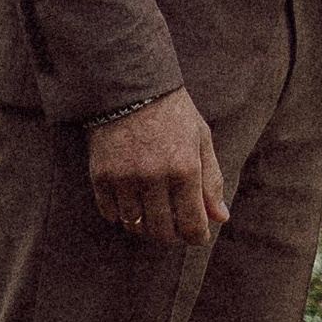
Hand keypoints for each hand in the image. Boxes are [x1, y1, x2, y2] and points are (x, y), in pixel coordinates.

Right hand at [87, 87, 226, 248]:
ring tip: (152, 213)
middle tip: (175, 226)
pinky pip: (110, 213)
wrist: (130, 86)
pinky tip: (130, 203)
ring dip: (145, 226)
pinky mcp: (101, 175)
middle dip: (172, 234)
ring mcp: (125, 178)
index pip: (191, 223)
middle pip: (161, 231)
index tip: (198, 236)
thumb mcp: (201, 140)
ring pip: (135, 225)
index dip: (197, 236)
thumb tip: (220, 218)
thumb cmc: (173, 112)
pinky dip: (121, 215)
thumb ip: (211, 181)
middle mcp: (154, 177)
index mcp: (184, 169)